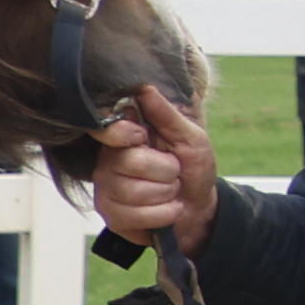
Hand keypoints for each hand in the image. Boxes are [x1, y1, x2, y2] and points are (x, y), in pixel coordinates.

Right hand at [89, 86, 220, 251]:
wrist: (199, 208)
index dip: (122, 133)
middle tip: (173, 171)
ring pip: (135, 192)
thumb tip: (145, 88)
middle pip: (131, 162)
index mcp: (125, 136)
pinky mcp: (112, 216)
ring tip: (171, 191)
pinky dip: (164, 213)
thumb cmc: (193, 168)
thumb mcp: (191, 137)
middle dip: (167, 170)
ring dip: (167, 194)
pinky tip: (168, 209)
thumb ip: (167, 114)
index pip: (105, 129)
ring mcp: (107, 189)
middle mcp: (108, 160)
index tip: (142, 136)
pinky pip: (137, 215)